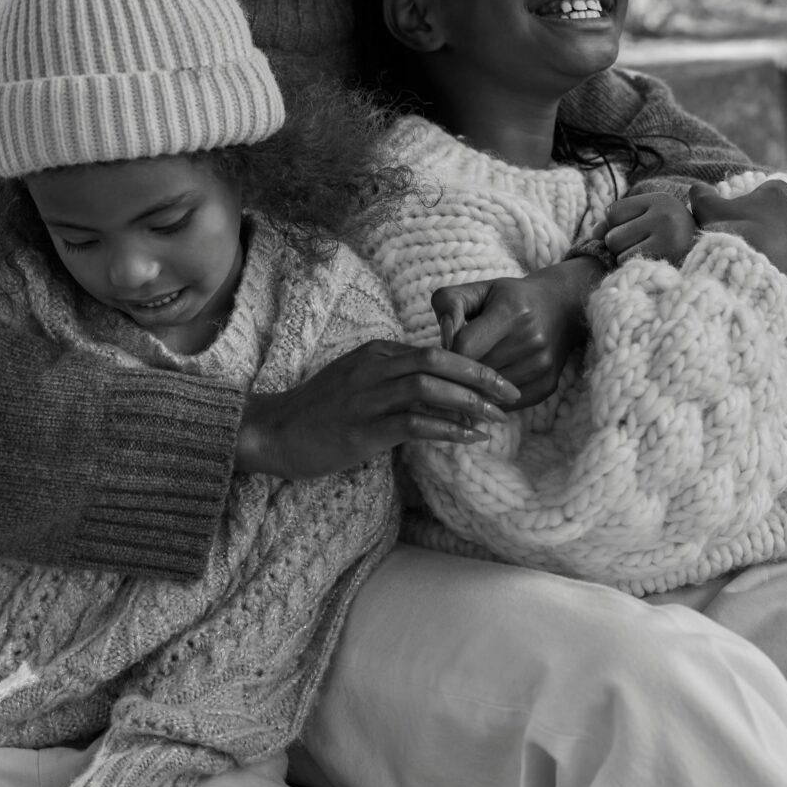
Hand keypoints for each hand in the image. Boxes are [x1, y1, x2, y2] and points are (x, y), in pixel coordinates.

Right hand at [236, 340, 518, 480]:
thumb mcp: (356, 384)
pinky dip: (449, 429)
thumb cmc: (317, 412)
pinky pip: (416, 423)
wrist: (274, 432)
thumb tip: (435, 390)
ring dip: (471, 401)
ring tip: (499, 417)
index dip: (472, 363)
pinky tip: (472, 437)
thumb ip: (392, 380)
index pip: (434, 349)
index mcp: (375, 353)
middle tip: (512, 393)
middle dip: (482, 375)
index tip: (498, 380)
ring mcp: (368, 397)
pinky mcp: (365, 428)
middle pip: (439, 359)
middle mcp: (374, 368)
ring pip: (431, 386)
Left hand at [431, 256, 602, 409]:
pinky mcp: (547, 386)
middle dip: (459, 370)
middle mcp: (532, 340)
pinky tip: (490, 382)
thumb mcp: (477, 289)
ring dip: (475, 385)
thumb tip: (443, 340)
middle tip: (454, 363)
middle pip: (476, 371)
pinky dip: (492, 397)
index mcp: (512, 312)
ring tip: (474, 369)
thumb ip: (449, 303)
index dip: (447, 349)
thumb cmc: (509, 298)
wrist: (562, 308)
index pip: (464, 346)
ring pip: (489, 391)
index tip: (445, 347)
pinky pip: (505, 404)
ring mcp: (542, 366)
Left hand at [601, 192, 698, 265]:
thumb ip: (617, 221)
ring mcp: (668, 237)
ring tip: (648, 254)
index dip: (615, 225)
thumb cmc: (670, 238)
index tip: (635, 230)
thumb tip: (594, 232)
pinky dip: (633, 266)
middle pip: (612, 234)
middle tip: (642, 246)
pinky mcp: (667, 258)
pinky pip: (627, 263)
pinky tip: (650, 263)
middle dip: (619, 244)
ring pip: (617, 251)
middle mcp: (666, 215)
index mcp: (661, 200)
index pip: (612, 212)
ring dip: (625, 256)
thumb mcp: (648, 220)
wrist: (709, 258)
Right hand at [691, 180, 786, 280]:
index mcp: (774, 195)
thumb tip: (698, 186)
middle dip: (785, 218)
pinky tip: (784, 264)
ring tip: (776, 250)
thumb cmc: (726, 231)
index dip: (768, 198)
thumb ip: (702, 193)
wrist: (746, 264)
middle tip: (767, 232)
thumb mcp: (705, 208)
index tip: (757, 209)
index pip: (778, 187)